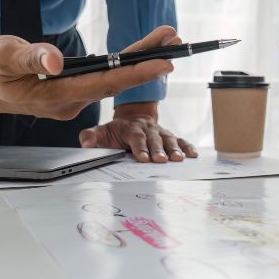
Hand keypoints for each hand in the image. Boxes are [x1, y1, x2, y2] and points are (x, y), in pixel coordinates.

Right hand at [0, 26, 178, 119]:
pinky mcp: (76, 90)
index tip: (163, 63)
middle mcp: (72, 102)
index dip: (135, 74)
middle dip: (149, 62)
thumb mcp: (2, 57)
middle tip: (177, 42)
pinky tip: (143, 51)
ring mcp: (76, 98)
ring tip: (168, 39)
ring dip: (141, 60)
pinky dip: (126, 63)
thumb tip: (56, 60)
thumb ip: (29, 58)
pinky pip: (107, 76)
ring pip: (115, 78)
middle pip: (117, 81)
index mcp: (56, 96)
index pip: (104, 84)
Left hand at [78, 101, 197, 162]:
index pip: (135, 137)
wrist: (131, 118)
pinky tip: (193, 155)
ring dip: (174, 149)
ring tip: (178, 159)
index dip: (139, 147)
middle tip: (161, 160)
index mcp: (130, 127)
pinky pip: (180, 140)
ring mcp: (159, 131)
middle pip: (154, 139)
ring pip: (169, 139)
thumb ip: (91, 136)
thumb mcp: (100, 131)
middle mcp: (147, 128)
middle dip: (158, 149)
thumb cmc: (116, 130)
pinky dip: (187, 146)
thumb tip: (85, 144)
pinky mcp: (168, 136)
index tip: (142, 158)